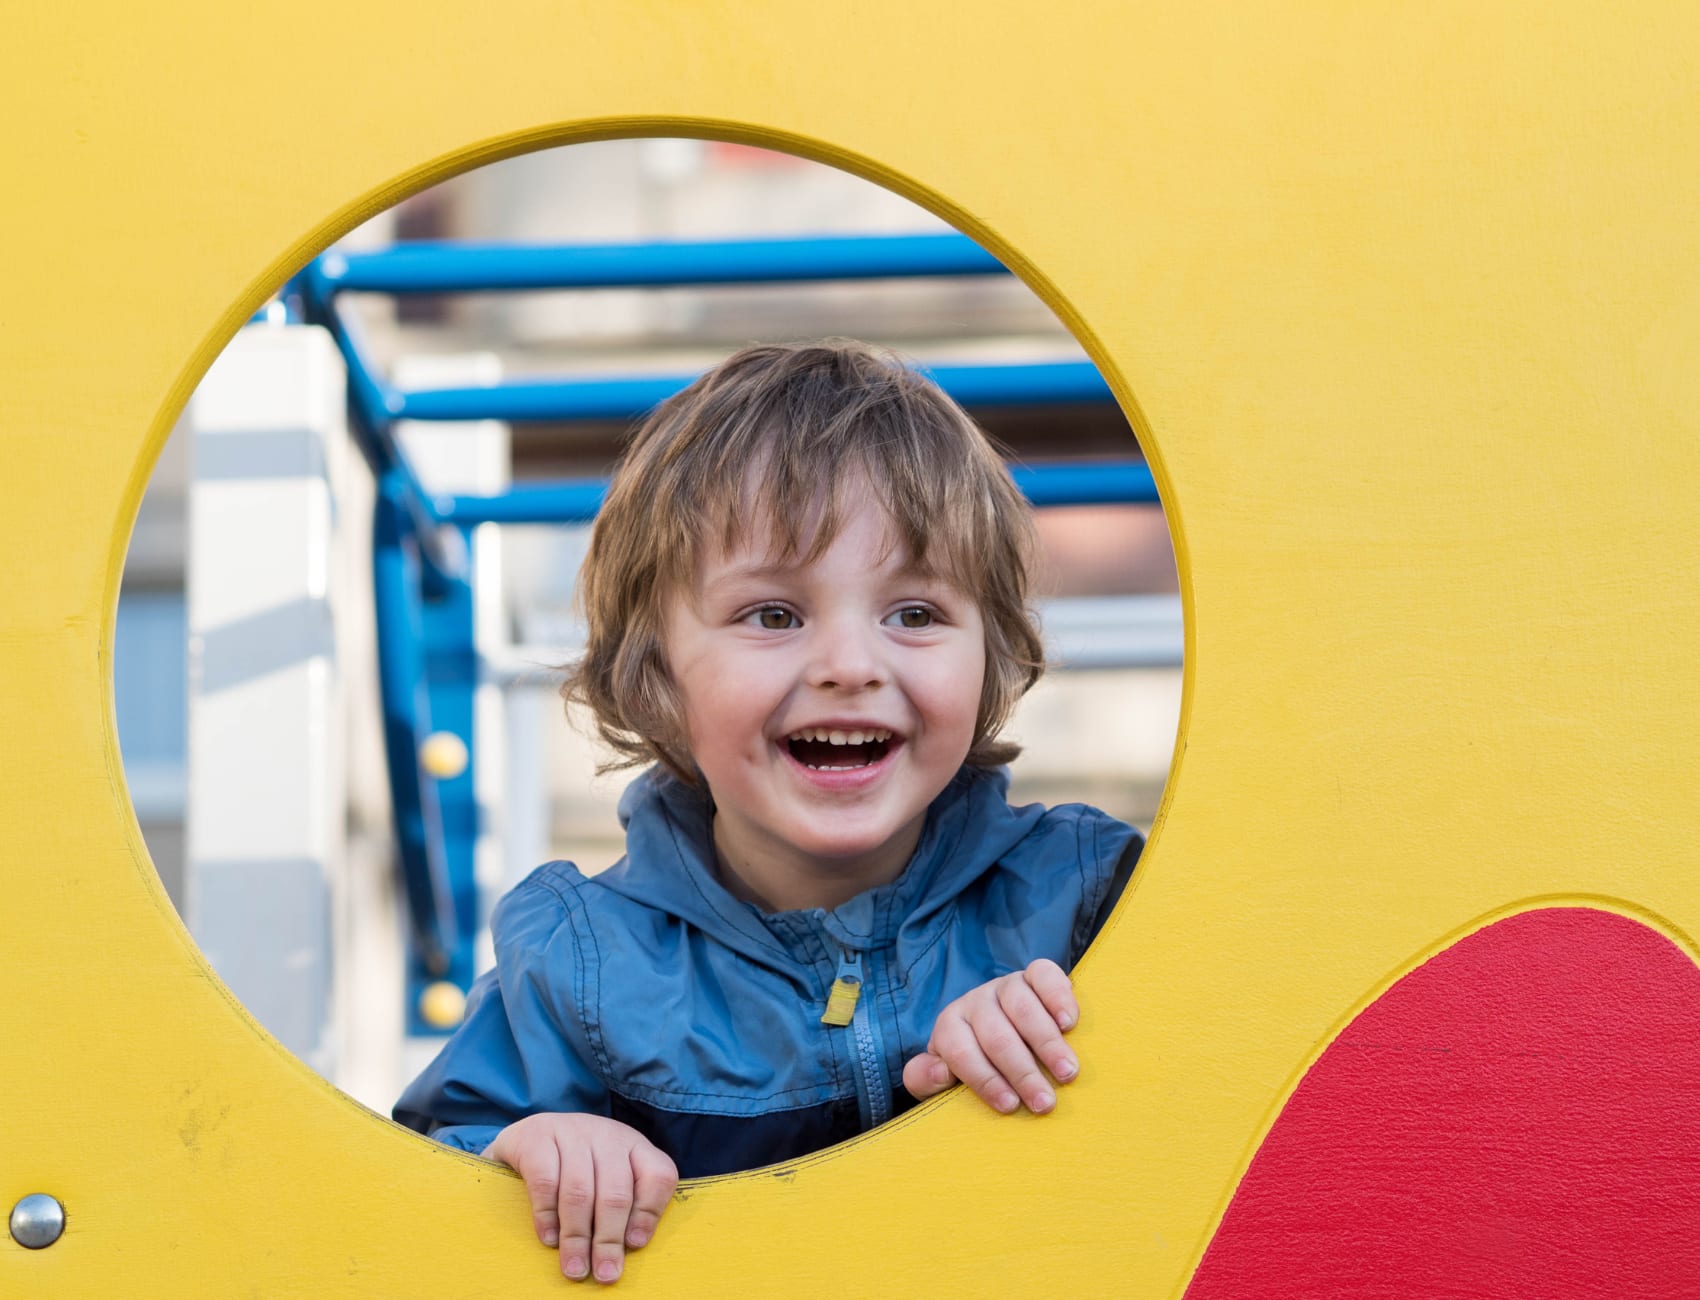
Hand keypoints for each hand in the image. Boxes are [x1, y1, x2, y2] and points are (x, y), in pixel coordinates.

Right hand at [484, 1112, 677, 1283]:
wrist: (528, 1133)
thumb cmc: (575, 1168)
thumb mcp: (607, 1178)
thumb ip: (623, 1206)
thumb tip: (627, 1253)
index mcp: (635, 1146)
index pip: (658, 1175)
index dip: (649, 1213)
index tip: (635, 1246)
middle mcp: (607, 1135)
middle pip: (616, 1192)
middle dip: (610, 1239)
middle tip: (605, 1274)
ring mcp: (572, 1132)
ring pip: (580, 1191)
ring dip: (577, 1236)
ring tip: (575, 1268)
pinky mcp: (536, 1137)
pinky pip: (545, 1181)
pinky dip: (547, 1215)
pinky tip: (548, 1239)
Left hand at [901, 959, 1078, 1114]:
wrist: (1003, 1028)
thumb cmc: (976, 1062)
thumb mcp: (943, 1075)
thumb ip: (925, 1078)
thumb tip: (940, 1072)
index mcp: (950, 1025)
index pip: (960, 1052)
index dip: (984, 1080)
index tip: (1010, 1106)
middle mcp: (976, 1001)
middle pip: (996, 1035)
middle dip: (1022, 1072)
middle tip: (1045, 1102)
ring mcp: (1006, 984)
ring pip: (1022, 1008)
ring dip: (1047, 1044)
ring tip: (1067, 1073)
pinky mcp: (1033, 974)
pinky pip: (1044, 976)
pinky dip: (1058, 998)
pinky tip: (1069, 1024)